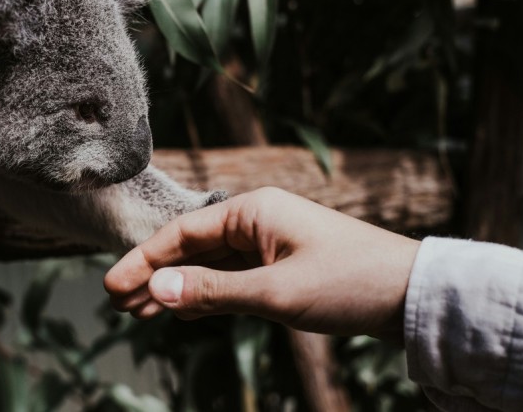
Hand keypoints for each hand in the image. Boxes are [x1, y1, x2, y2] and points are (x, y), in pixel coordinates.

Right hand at [104, 187, 420, 340]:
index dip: (143, 260)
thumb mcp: (275, 292)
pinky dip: (204, 294)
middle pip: (191, 247)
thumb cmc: (349, 282)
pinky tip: (181, 310)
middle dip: (153, 275)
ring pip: (208, 265)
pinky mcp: (281, 267)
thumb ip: (213, 290)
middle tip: (116, 303)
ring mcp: (268, 244)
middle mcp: (256, 221)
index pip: (182, 233)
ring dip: (175, 288)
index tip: (111, 286)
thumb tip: (156, 288)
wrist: (412, 294)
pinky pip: (231, 278)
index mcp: (253, 210)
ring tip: (138, 312)